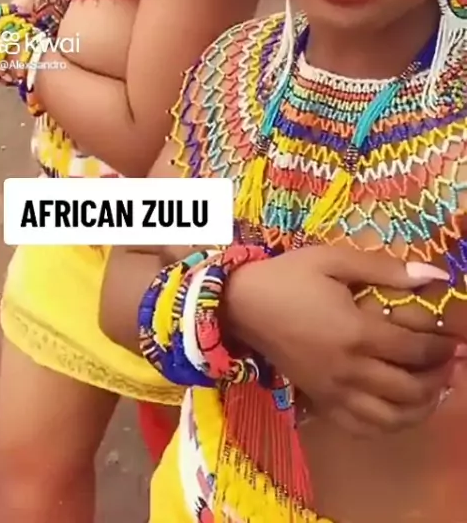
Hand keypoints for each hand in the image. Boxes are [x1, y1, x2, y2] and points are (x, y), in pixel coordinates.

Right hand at [225, 246, 455, 436]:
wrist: (242, 305)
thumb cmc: (289, 277)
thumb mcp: (334, 260)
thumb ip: (385, 269)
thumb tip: (434, 277)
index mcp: (356, 332)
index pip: (416, 349)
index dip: (443, 346)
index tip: (457, 337)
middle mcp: (349, 370)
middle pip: (410, 388)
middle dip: (439, 376)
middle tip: (451, 361)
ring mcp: (334, 391)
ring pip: (391, 418)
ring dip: (421, 407)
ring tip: (434, 387)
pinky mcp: (321, 401)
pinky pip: (362, 428)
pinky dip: (389, 425)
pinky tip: (400, 409)